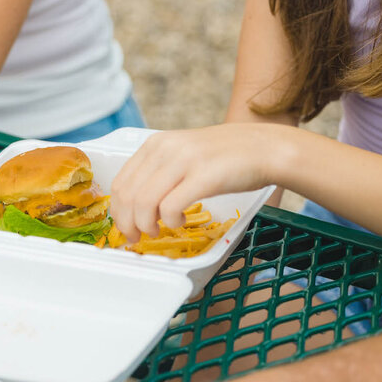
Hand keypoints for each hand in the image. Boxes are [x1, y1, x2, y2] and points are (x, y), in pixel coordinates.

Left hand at [110, 123, 287, 241]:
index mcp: (155, 144)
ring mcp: (184, 161)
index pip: (120, 182)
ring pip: (144, 203)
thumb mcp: (183, 154)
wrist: (264, 147)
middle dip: (127, 224)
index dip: (118, 211)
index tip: (126, 227)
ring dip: (146, 226)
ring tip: (159, 231)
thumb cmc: (225, 157)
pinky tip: (181, 221)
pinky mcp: (203, 177)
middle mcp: (165, 149)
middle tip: (137, 237)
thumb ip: (159, 172)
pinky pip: (170, 207)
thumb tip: (135, 206)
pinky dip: (170, 222)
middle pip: (128, 195)